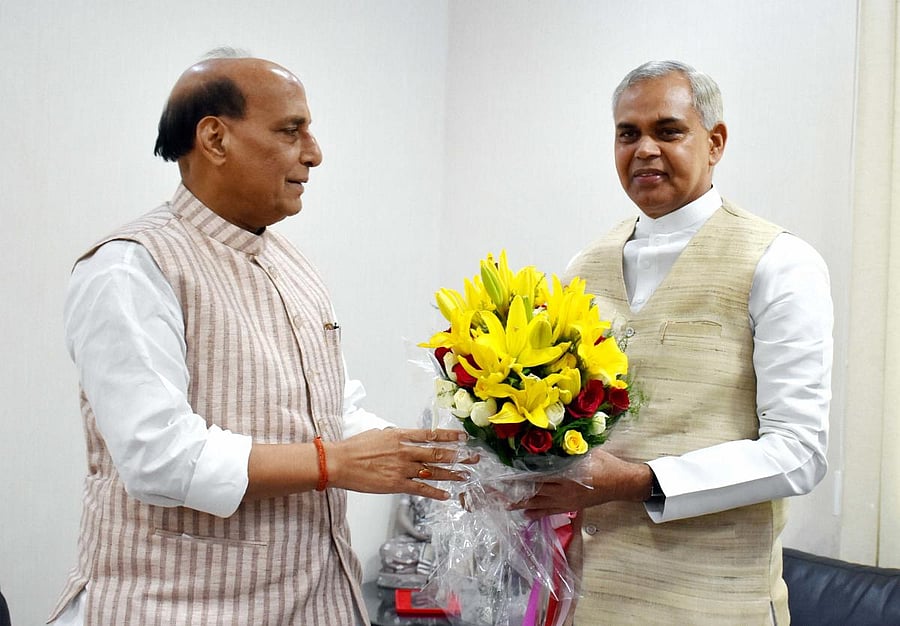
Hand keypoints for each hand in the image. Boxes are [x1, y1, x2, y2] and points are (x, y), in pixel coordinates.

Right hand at [328, 427, 472, 500]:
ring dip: (452, 474)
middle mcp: (406, 451)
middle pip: (438, 453)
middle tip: (474, 458)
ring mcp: (403, 468)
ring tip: (466, 476)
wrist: (339, 463)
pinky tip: (447, 495)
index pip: (431, 434)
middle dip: (459, 456)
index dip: (450, 436)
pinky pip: (421, 488)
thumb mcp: (378, 434)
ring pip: (434, 471)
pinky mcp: (397, 485)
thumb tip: (403, 437)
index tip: (463, 437)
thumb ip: (394, 436)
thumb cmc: (355, 447)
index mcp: (401, 436)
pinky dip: (435, 492)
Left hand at [510, 448, 651, 517]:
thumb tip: (547, 441)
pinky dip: (535, 513)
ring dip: (519, 503)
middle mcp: (564, 491)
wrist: (623, 484)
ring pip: (538, 503)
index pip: (537, 475)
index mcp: (567, 476)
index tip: (502, 473)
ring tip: (501, 503)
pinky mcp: (570, 508)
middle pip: (533, 491)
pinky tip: (524, 514)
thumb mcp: (587, 452)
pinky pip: (549, 512)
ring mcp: (566, 502)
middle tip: (494, 490)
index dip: (519, 475)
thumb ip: (567, 449)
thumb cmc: (606, 464)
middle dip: (513, 490)